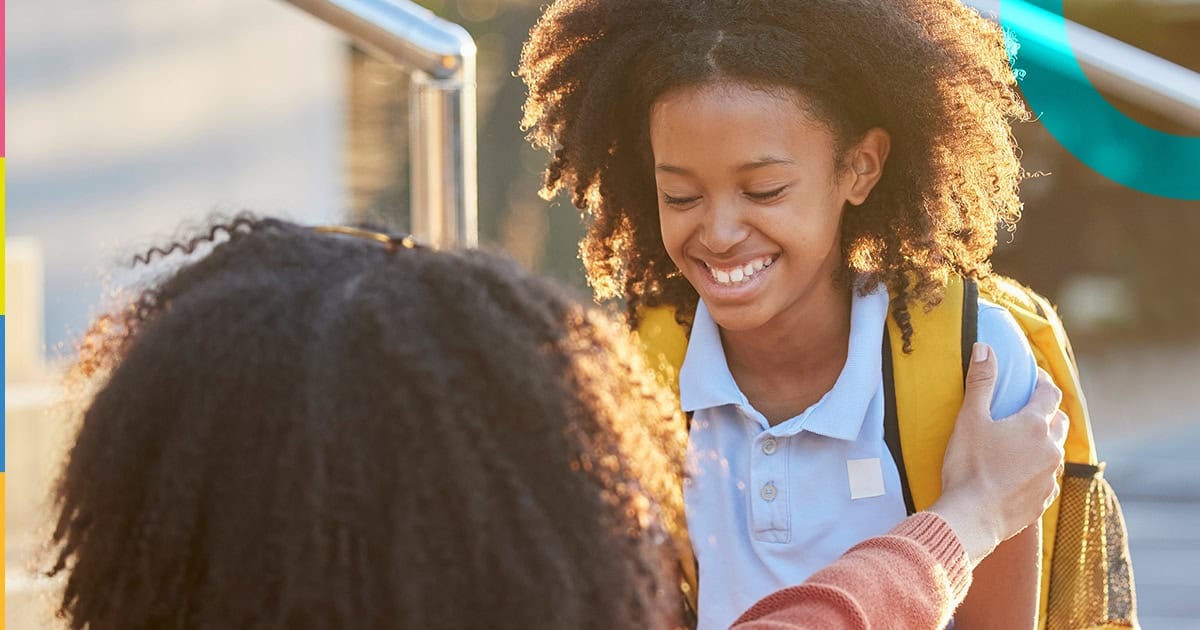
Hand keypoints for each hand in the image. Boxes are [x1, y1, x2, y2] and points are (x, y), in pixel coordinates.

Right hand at [928, 343, 1067, 565]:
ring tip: (1022, 443)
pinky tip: (1018, 474)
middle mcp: (1050, 449)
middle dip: (1047, 412)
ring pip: (1055, 451)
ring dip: (1044, 443)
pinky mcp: (1043, 501)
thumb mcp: (969, 419)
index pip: (1050, 393)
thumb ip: (981, 382)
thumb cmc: (968, 466)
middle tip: (1026, 410)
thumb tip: (984, 347)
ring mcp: (1050, 477)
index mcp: (1035, 424)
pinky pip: (1047, 479)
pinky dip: (1037, 471)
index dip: (1042, 381)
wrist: (972, 518)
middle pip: (1059, 421)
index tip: (1032, 377)